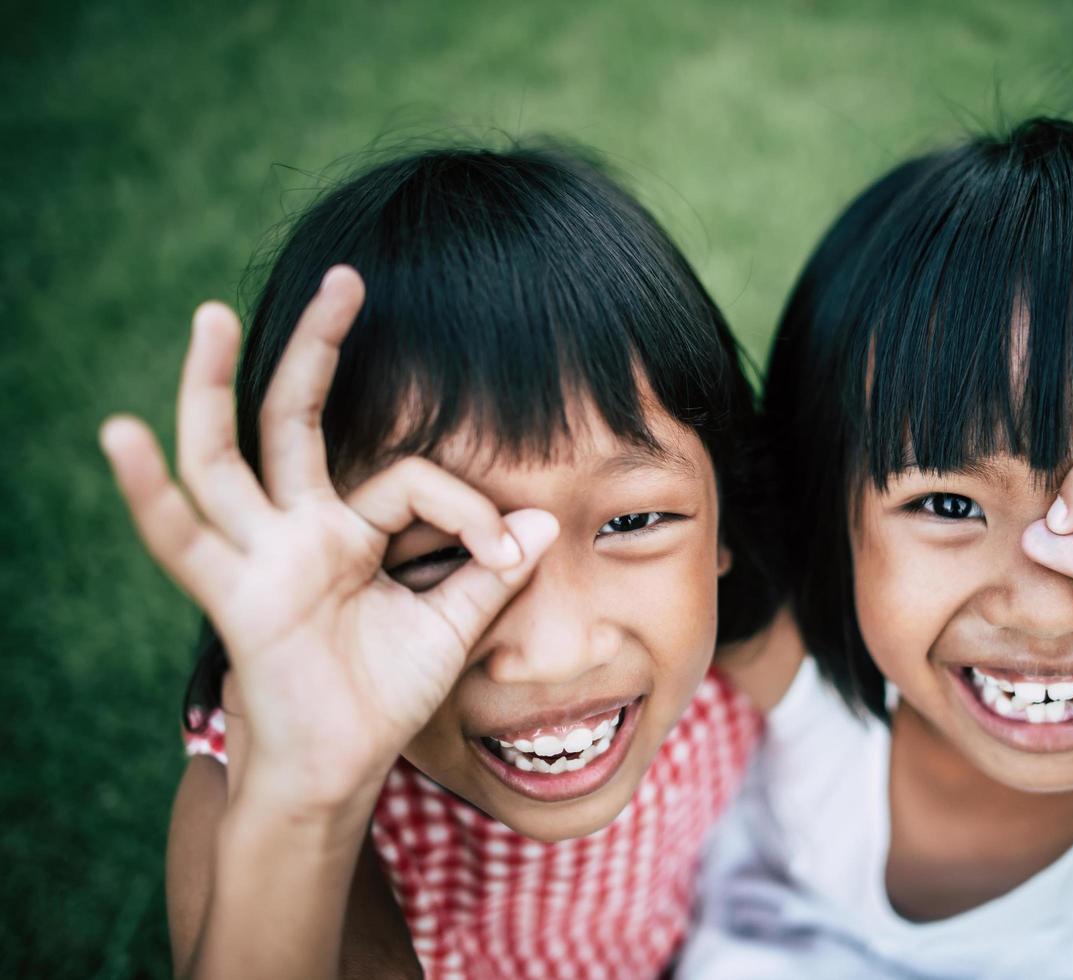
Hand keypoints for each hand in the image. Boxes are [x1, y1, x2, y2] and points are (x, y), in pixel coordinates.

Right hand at [101, 266, 558, 811]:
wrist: (341, 768)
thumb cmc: (385, 697)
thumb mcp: (453, 627)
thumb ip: (491, 572)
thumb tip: (548, 519)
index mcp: (352, 530)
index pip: (412, 478)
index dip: (469, 506)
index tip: (512, 551)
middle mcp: (299, 528)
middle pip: (294, 417)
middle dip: (318, 347)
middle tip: (346, 278)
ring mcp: (260, 554)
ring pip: (225, 455)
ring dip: (214, 385)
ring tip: (211, 314)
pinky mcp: (235, 594)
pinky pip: (182, 540)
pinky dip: (148, 494)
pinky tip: (121, 436)